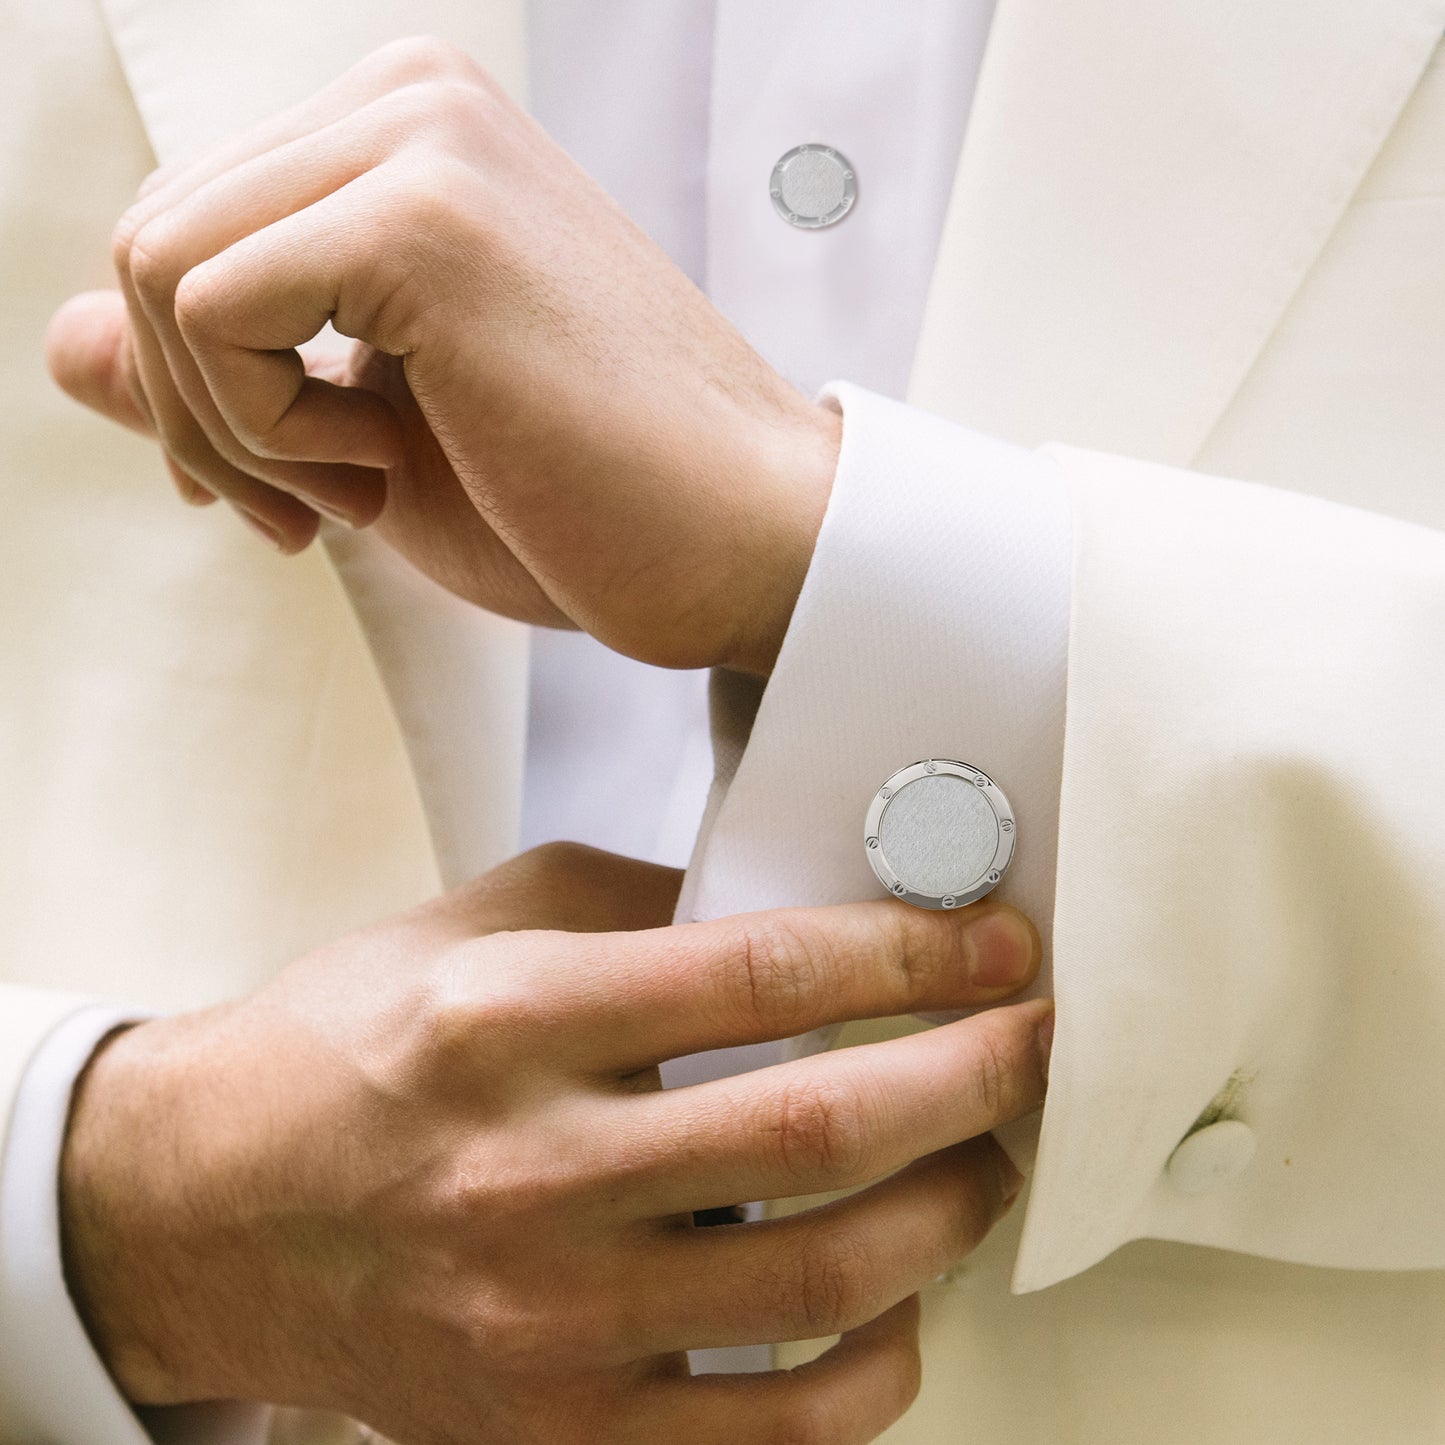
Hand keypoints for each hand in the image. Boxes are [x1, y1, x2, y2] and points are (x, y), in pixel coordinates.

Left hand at [45, 38, 840, 675]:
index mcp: (412, 137)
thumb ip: (213, 378)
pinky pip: (210, 310)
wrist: (743, 550)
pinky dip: (266, 428)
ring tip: (369, 485)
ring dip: (234, 426)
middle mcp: (413, 99)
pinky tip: (385, 465)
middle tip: (315, 509)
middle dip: (199, 413)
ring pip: (156, 266)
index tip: (287, 491)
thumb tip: (60, 341)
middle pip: (149, 236)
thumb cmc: (589, 506)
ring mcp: (422, 140)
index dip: (198, 385)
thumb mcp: (364, 443)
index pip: (191, 228)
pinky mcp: (426, 215)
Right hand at [61, 843, 1049, 1444]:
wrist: (207, 1212)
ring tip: (982, 1155)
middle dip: (972, 1071)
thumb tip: (795, 908)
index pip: (761, 975)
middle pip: (821, 1126)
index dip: (908, 950)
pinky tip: (894, 1298)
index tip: (990, 944)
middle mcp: (531, 1175)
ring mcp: (549, 1321)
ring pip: (824, 1278)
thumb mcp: (475, 927)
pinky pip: (775, 1429)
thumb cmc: (347, 1050)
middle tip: (1030, 1038)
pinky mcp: (562, 1428)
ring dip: (948, 1208)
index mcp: (509, 1022)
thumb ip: (635, 904)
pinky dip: (875, 1363)